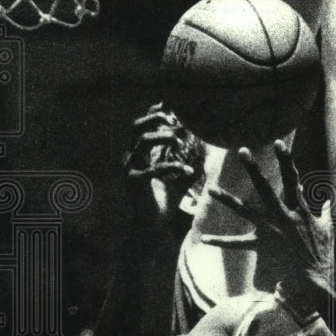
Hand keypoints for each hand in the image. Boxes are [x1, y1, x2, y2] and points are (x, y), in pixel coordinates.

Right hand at [124, 103, 197, 218]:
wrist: (152, 228)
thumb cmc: (163, 203)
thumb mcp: (179, 181)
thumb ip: (187, 166)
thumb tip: (205, 154)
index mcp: (139, 155)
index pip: (143, 126)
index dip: (155, 113)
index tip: (172, 106)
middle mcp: (132, 158)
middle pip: (136, 127)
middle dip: (154, 118)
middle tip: (174, 119)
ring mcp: (130, 169)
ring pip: (142, 141)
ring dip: (164, 137)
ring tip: (179, 142)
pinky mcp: (134, 183)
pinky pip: (153, 169)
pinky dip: (173, 167)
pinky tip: (189, 171)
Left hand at [201, 140, 335, 315]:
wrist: (313, 277)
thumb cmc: (322, 252)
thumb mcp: (327, 228)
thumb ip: (324, 211)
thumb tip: (326, 199)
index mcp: (298, 208)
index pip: (292, 178)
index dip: (286, 159)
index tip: (278, 142)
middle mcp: (281, 216)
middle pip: (265, 188)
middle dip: (254, 169)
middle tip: (242, 151)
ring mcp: (269, 230)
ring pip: (245, 211)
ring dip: (227, 199)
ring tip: (210, 189)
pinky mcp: (261, 245)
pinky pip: (238, 243)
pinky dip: (221, 241)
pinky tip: (204, 238)